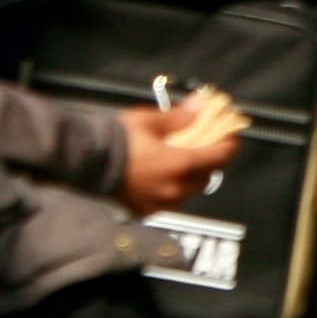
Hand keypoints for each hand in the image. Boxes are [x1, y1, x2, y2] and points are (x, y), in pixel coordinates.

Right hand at [115, 90, 246, 213]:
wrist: (85, 162)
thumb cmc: (120, 139)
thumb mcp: (151, 121)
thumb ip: (181, 116)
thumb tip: (202, 105)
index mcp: (180, 166)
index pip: (220, 157)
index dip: (230, 144)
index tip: (231, 134)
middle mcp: (175, 190)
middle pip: (207, 176)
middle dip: (210, 161)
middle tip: (205, 147)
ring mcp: (160, 204)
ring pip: (189, 191)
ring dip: (192, 177)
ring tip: (183, 162)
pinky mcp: (145, 212)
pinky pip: (170, 202)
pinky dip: (174, 190)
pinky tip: (164, 178)